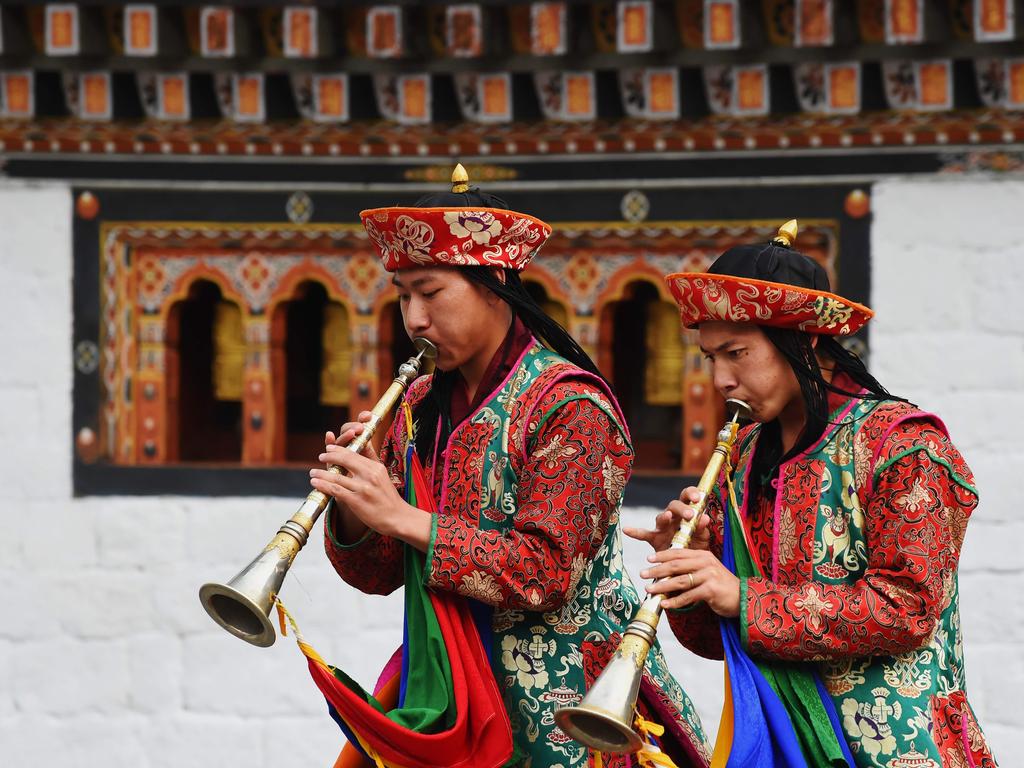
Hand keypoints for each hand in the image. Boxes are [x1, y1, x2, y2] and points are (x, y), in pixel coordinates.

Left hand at [318, 414, 378, 530]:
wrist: (398, 518)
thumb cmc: (389, 498)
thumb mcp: (383, 475)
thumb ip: (371, 461)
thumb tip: (361, 446)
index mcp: (376, 467)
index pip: (354, 453)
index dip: (339, 449)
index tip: (329, 448)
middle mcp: (370, 475)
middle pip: (344, 460)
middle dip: (329, 457)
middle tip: (321, 457)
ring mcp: (363, 488)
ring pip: (336, 476)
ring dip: (321, 473)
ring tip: (313, 473)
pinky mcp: (357, 501)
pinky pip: (335, 490)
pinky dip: (323, 485)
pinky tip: (316, 484)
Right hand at [623, 486, 710, 551]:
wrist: (689, 566)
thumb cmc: (696, 547)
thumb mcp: (702, 538)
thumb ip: (702, 528)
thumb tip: (705, 517)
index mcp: (686, 513)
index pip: (687, 497)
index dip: (691, 493)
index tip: (697, 498)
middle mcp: (673, 517)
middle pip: (674, 505)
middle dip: (681, 508)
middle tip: (690, 515)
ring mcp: (662, 527)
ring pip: (661, 517)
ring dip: (665, 517)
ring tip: (669, 517)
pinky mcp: (654, 539)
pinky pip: (643, 534)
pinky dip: (635, 532)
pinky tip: (627, 530)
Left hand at [639, 549, 739, 616]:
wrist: (743, 597)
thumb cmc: (720, 585)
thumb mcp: (706, 571)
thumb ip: (689, 569)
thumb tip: (666, 572)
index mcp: (703, 555)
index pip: (678, 552)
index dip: (662, 555)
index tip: (648, 559)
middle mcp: (706, 563)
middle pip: (676, 565)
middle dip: (657, 570)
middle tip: (643, 573)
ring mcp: (709, 576)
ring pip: (680, 580)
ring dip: (663, 586)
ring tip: (650, 590)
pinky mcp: (711, 590)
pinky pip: (689, 596)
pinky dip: (676, 601)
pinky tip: (665, 604)